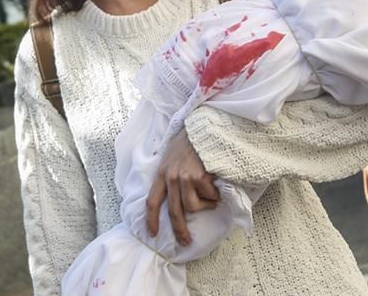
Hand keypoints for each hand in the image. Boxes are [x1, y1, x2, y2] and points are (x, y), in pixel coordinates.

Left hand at [145, 129, 219, 245]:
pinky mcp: (199, 178)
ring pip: (193, 207)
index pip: (152, 200)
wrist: (204, 127)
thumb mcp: (172, 156)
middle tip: (185, 242)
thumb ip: (169, 173)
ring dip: (204, 205)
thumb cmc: (190, 142)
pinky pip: (209, 197)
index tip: (152, 233)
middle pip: (174, 212)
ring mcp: (185, 178)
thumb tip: (170, 193)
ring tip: (211, 196)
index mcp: (161, 173)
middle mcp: (171, 177)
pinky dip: (215, 194)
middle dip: (180, 230)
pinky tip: (216, 184)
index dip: (151, 219)